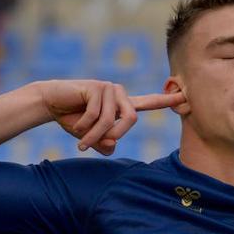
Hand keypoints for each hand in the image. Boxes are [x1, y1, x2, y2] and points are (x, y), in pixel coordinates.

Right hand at [35, 80, 183, 155]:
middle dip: (113, 136)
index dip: (166, 101)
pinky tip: (74, 124)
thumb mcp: (90, 138)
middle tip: (92, 146)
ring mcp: (108, 88)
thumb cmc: (72, 119)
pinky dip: (83, 127)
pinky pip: (95, 115)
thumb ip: (104, 144)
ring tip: (80, 141)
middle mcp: (119, 94)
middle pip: (130, 120)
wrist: (50, 103)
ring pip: (110, 121)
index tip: (184, 97)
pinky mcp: (96, 87)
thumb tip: (112, 146)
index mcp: (122, 105)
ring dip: (93, 136)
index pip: (147, 103)